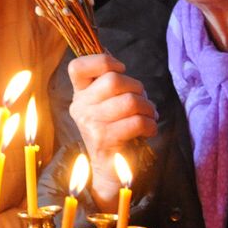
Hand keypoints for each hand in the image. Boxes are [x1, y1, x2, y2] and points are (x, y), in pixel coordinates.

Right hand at [68, 53, 156, 206]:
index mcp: (79, 93)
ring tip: (149, 115)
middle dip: (138, 88)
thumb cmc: (114, 129)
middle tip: (143, 101)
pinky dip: (150, 124)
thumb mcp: (107, 103)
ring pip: (129, 101)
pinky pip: (136, 122)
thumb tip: (115, 58)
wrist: (109, 169)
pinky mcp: (104, 140)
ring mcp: (90, 124)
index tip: (121, 70)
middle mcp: (80, 107)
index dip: (102, 61)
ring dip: (147, 107)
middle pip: (113, 80)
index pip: (77, 66)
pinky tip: (149, 129)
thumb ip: (109, 81)